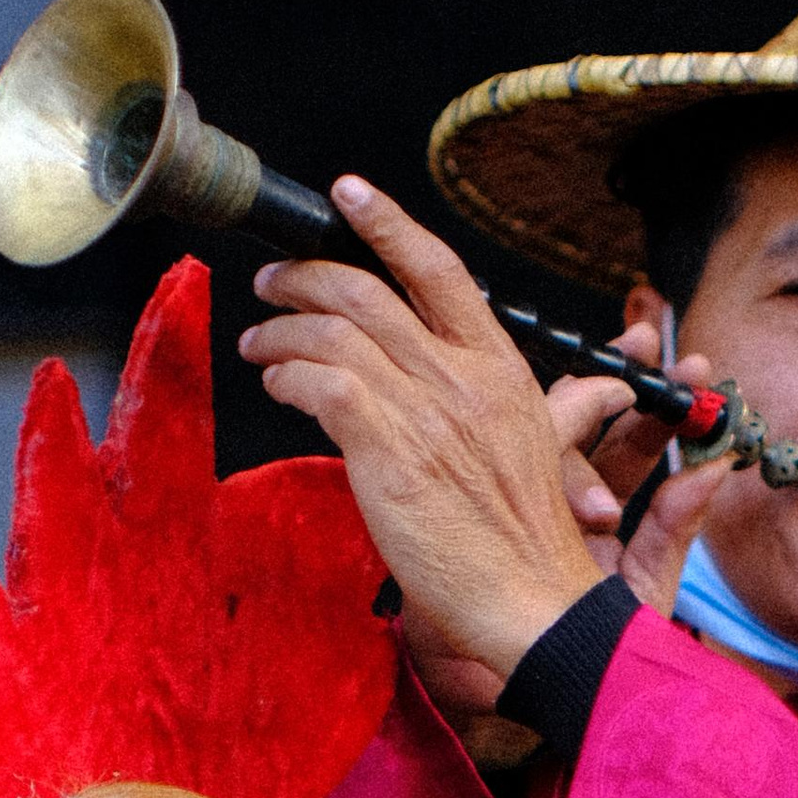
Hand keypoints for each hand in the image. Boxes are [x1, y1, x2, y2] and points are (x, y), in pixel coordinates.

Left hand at [239, 190, 719, 716]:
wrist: (535, 601)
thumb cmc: (528, 543)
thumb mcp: (537, 450)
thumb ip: (507, 404)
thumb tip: (496, 386)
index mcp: (502, 368)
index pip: (438, 269)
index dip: (387, 222)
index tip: (349, 195)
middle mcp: (463, 376)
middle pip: (366, 289)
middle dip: (305, 275)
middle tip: (274, 284)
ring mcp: (425, 410)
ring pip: (332, 331)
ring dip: (281, 331)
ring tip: (261, 345)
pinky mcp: (389, 451)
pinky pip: (320, 384)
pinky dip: (288, 377)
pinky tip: (278, 388)